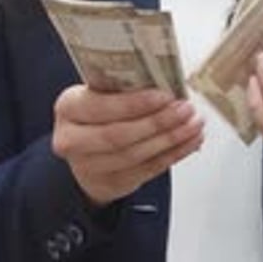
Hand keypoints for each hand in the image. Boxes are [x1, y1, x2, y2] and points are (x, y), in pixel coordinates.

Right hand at [52, 85, 203, 204]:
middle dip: (158, 122)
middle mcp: (72, 140)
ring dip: (171, 139)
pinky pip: (147, 170)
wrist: (85, 147)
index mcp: (68, 108)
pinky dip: (173, 154)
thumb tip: (164, 78)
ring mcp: (89, 167)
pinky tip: (190, 141)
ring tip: (193, 124)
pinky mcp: (110, 184)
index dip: (134, 103)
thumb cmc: (99, 109)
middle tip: (185, 109)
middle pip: (118, 135)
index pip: (101, 107)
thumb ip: (123, 85)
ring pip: (135, 155)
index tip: (164, 95)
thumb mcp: (101, 90)